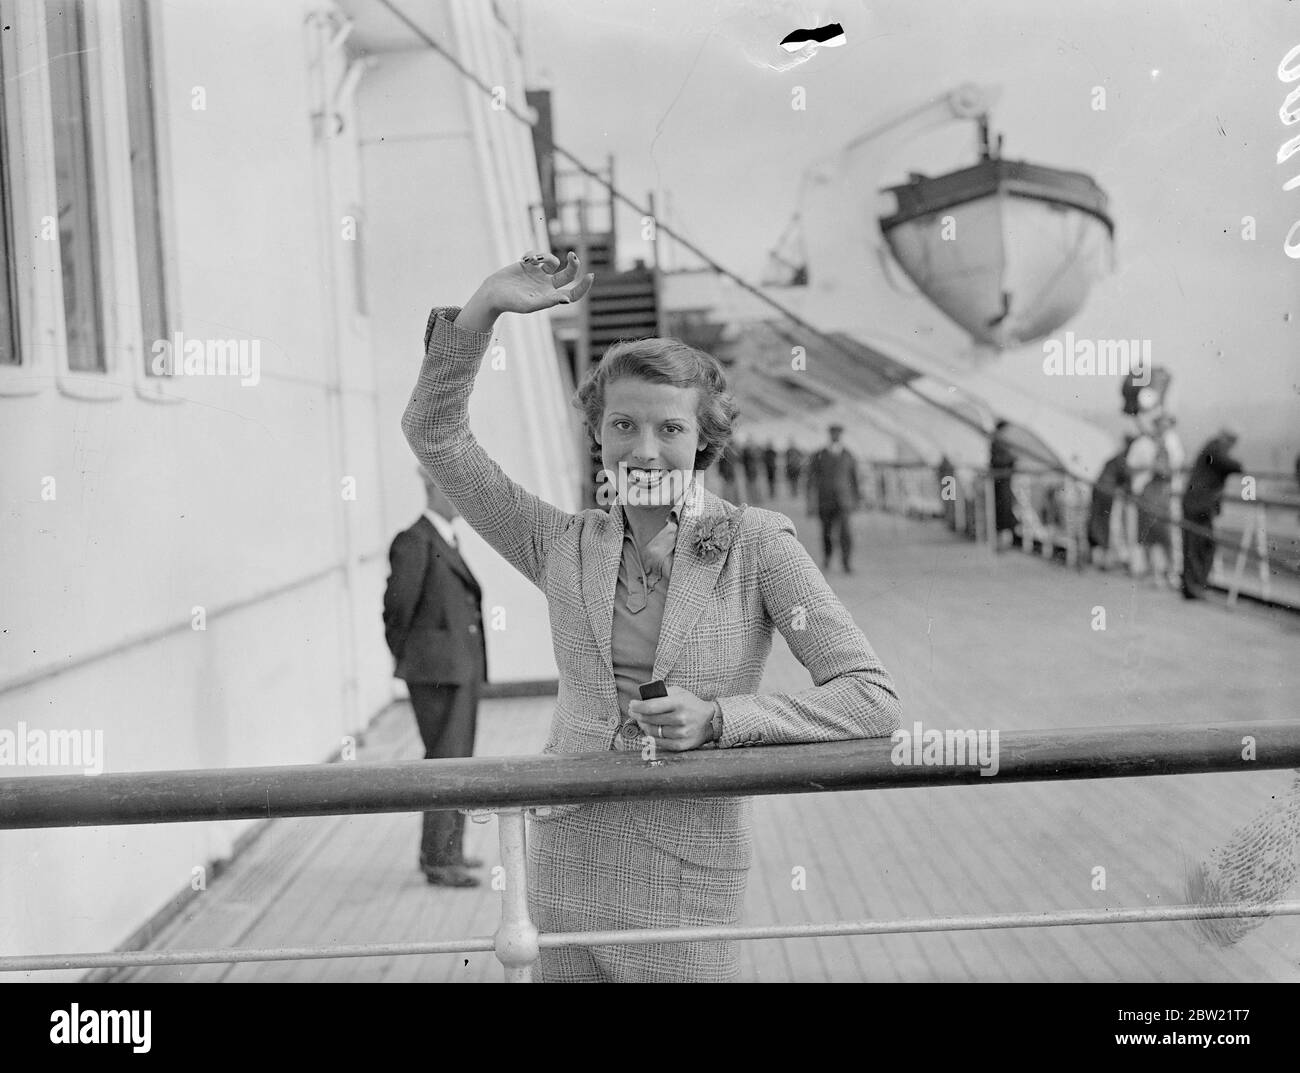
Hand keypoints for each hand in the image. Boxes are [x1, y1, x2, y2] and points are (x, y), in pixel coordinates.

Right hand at [460, 251, 594, 329]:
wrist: (492, 292)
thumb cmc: (510, 302)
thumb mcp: (529, 304)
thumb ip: (548, 301)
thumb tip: (567, 299)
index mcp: (550, 297)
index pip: (572, 294)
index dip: (583, 287)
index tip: (590, 275)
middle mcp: (547, 286)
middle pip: (568, 275)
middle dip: (573, 264)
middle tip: (573, 255)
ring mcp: (538, 274)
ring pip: (553, 261)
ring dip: (546, 257)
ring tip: (532, 259)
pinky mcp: (529, 264)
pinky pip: (539, 254)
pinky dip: (534, 253)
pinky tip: (524, 258)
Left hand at [628, 686, 714, 751]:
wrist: (709, 720)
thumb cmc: (690, 704)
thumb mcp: (679, 692)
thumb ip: (662, 693)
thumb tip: (642, 699)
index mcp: (679, 702)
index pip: (651, 706)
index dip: (637, 706)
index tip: (631, 705)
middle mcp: (680, 718)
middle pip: (650, 719)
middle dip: (637, 715)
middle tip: (633, 712)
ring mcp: (681, 733)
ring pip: (653, 732)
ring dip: (643, 726)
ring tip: (641, 721)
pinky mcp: (681, 745)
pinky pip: (660, 743)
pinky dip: (650, 738)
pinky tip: (646, 733)